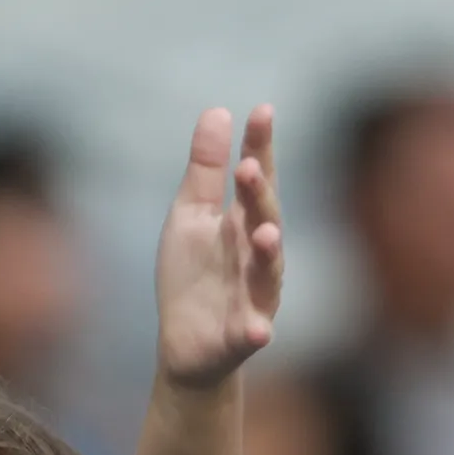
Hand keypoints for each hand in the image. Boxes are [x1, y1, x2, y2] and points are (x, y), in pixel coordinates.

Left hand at [152, 105, 282, 387]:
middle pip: (264, 219)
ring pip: (268, 272)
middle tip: (248, 168)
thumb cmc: (192, 275)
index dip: (261, 146)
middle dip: (259, 195)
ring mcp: (254, 294)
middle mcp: (255, 253)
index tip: (262, 111)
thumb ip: (205, 170)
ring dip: (268, 253)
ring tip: (265, 233)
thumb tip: (217, 110)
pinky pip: (254, 331)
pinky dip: (257, 330)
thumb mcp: (190, 216)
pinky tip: (259, 330)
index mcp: (241, 221)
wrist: (186, 344)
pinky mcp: (243, 335)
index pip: (256, 178)